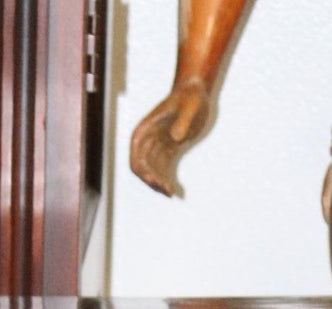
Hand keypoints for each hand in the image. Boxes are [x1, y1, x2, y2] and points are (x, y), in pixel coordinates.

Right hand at [129, 82, 214, 196]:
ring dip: (160, 184)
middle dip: (152, 181)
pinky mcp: (168, 151)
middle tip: (166, 191)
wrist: (195, 92)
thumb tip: (175, 138)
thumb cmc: (190, 96)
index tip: (154, 180)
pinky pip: (164, 171)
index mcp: (145, 130)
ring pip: (152, 172)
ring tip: (171, 193)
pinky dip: (167, 181)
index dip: (142, 171)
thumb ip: (182, 121)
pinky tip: (175, 190)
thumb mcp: (189, 106)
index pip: (136, 156)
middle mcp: (147, 141)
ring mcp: (157, 147)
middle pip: (143, 168)